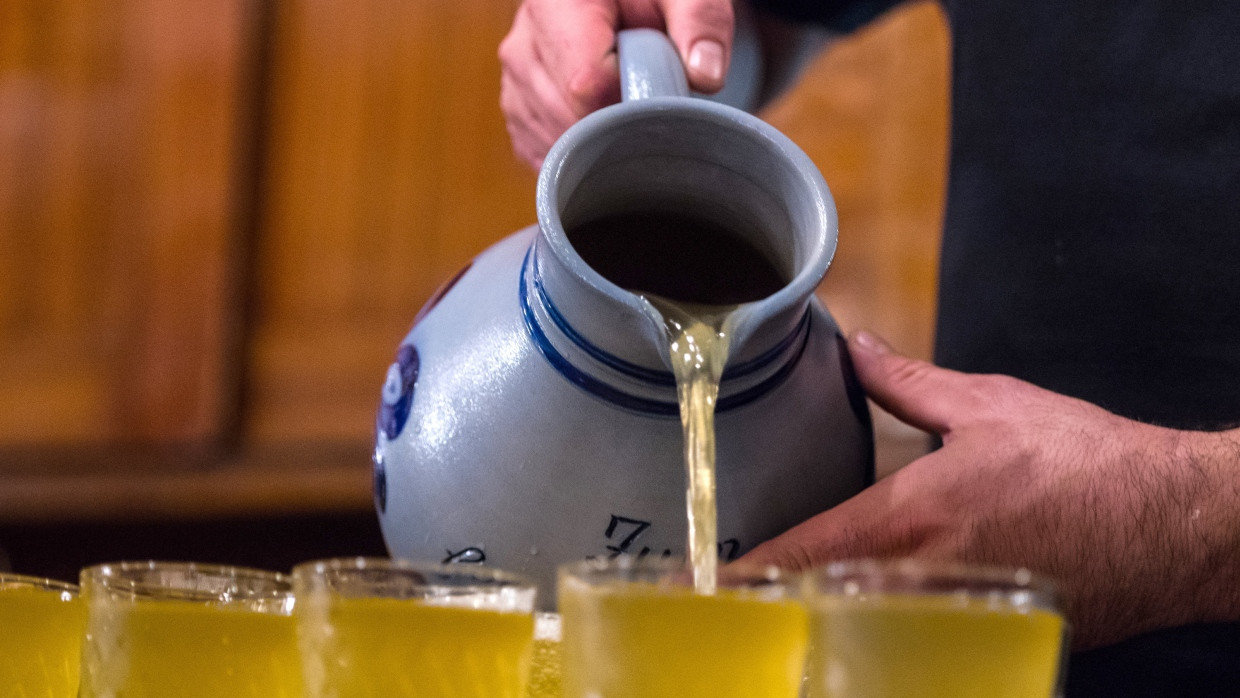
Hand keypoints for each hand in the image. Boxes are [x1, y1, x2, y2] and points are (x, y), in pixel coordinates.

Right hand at [499, 0, 733, 168]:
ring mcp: (515, 78)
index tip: (655, 92)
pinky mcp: (518, 106)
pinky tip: (602, 132)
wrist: (618, 5)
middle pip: (566, 119)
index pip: (585, 83)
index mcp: (557, 4)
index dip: (628, 102)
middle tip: (648, 99)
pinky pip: (541, 151)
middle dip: (616, 126)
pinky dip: (577, 156)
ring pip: (553, 141)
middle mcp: (525, 41)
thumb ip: (700, 21)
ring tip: (624, 103)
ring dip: (597, 143)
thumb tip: (704, 75)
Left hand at [743, 330, 1239, 648]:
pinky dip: (873, 632)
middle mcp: (921, 577)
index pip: (800, 552)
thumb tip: (856, 349)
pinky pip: (912, 640)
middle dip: (769, 603)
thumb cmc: (1086, 463)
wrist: (1174, 525)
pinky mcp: (987, 632)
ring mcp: (954, 615)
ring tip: (772, 609)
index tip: (693, 583)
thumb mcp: (988, 405)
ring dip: (816, 619)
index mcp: (909, 517)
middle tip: (717, 599)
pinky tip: (855, 620)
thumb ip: (907, 383)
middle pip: (818, 603)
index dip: (742, 571)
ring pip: (858, 628)